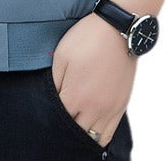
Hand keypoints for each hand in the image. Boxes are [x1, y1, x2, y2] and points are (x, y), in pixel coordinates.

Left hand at [49, 12, 136, 145]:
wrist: (116, 29)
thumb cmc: (86, 39)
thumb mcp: (61, 56)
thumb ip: (54, 82)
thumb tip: (52, 100)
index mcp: (76, 96)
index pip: (58, 119)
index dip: (50, 116)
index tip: (47, 110)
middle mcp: (94, 108)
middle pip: (75, 132)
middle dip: (64, 128)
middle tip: (58, 120)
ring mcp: (110, 109)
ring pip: (94, 138)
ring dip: (82, 134)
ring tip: (73, 126)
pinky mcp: (121, 105)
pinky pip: (109, 134)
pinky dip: (99, 136)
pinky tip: (90, 129)